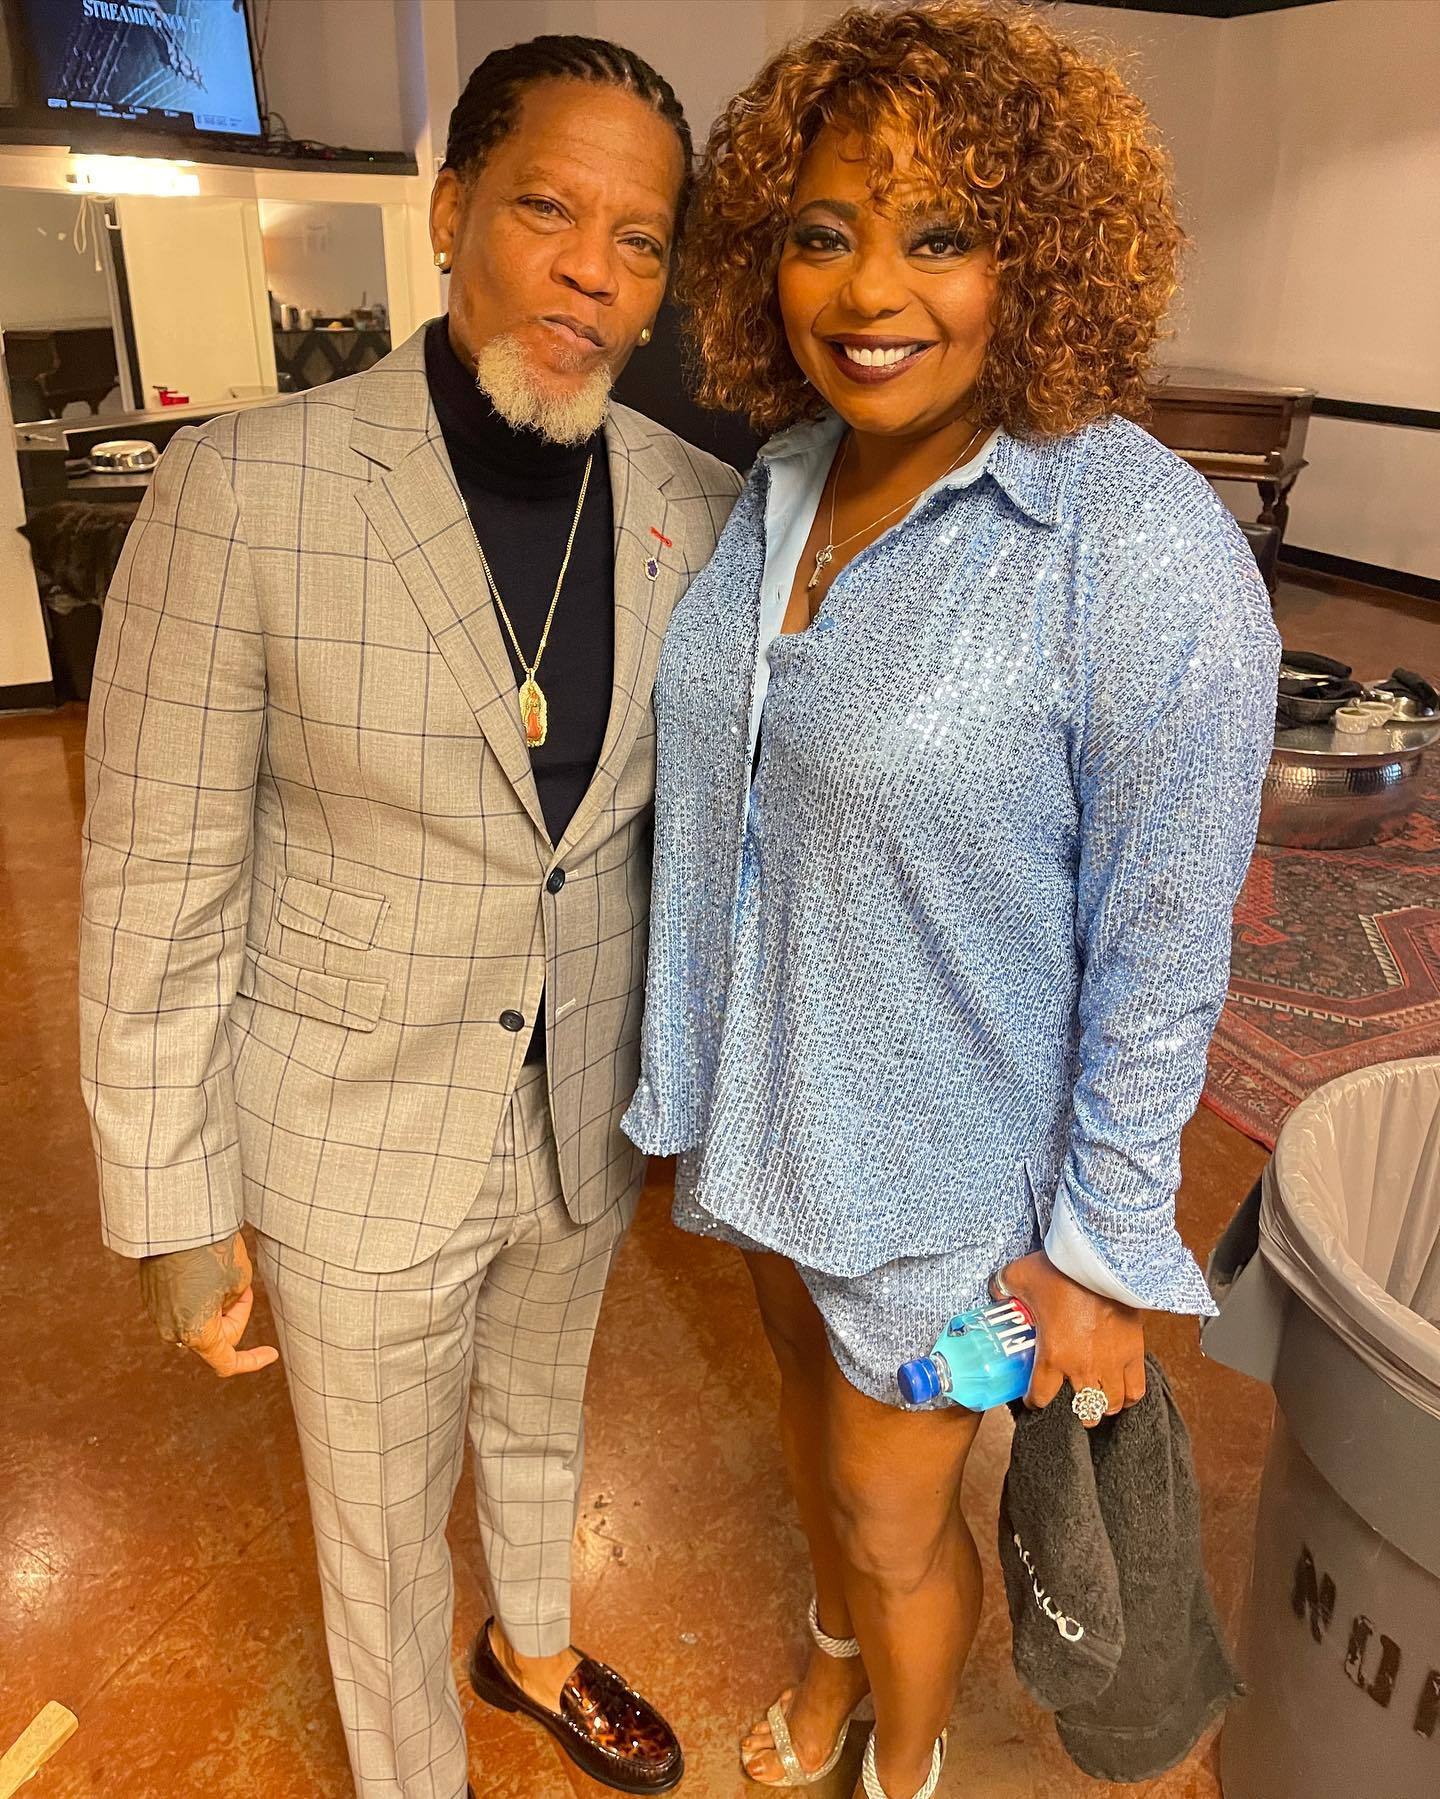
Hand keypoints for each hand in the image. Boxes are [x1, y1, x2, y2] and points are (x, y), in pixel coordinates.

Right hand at [138, 1232, 278, 1378]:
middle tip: (244, 1287)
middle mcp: (172, 1330)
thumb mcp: (241, 1281)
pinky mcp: (152, 1297)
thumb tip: (219, 1308)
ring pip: (198, 1321)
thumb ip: (235, 1307)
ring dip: (215, 1306)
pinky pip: (182, 1307)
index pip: (227, 1362)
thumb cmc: (212, 1249)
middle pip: (215, 1337)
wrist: (177, 1222)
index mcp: (195, 1333)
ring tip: (219, 1274)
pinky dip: (198, 1297)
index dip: (253, 1360)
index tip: (271, 1353)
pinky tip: (202, 1270)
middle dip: (234, 1316)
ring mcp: (158, 1314)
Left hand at [996, 1250, 1144, 1425]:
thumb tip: (996, 1292)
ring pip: (1111, 1405)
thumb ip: (1003, 1287)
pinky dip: (1130, 1396)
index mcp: (1053, 1356)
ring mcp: (1112, 1364)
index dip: (1033, 1400)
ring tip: (1097, 1400)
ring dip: (1102, 1406)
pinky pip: (1137, 1390)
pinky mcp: (1135, 1353)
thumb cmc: (1062, 1270)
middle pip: (1082, 1410)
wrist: (1102, 1260)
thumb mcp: (1020, 1276)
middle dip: (1075, 1410)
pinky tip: (1123, 1393)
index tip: (1032, 1397)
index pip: (1040, 1396)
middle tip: (1070, 1401)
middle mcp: (1083, 1368)